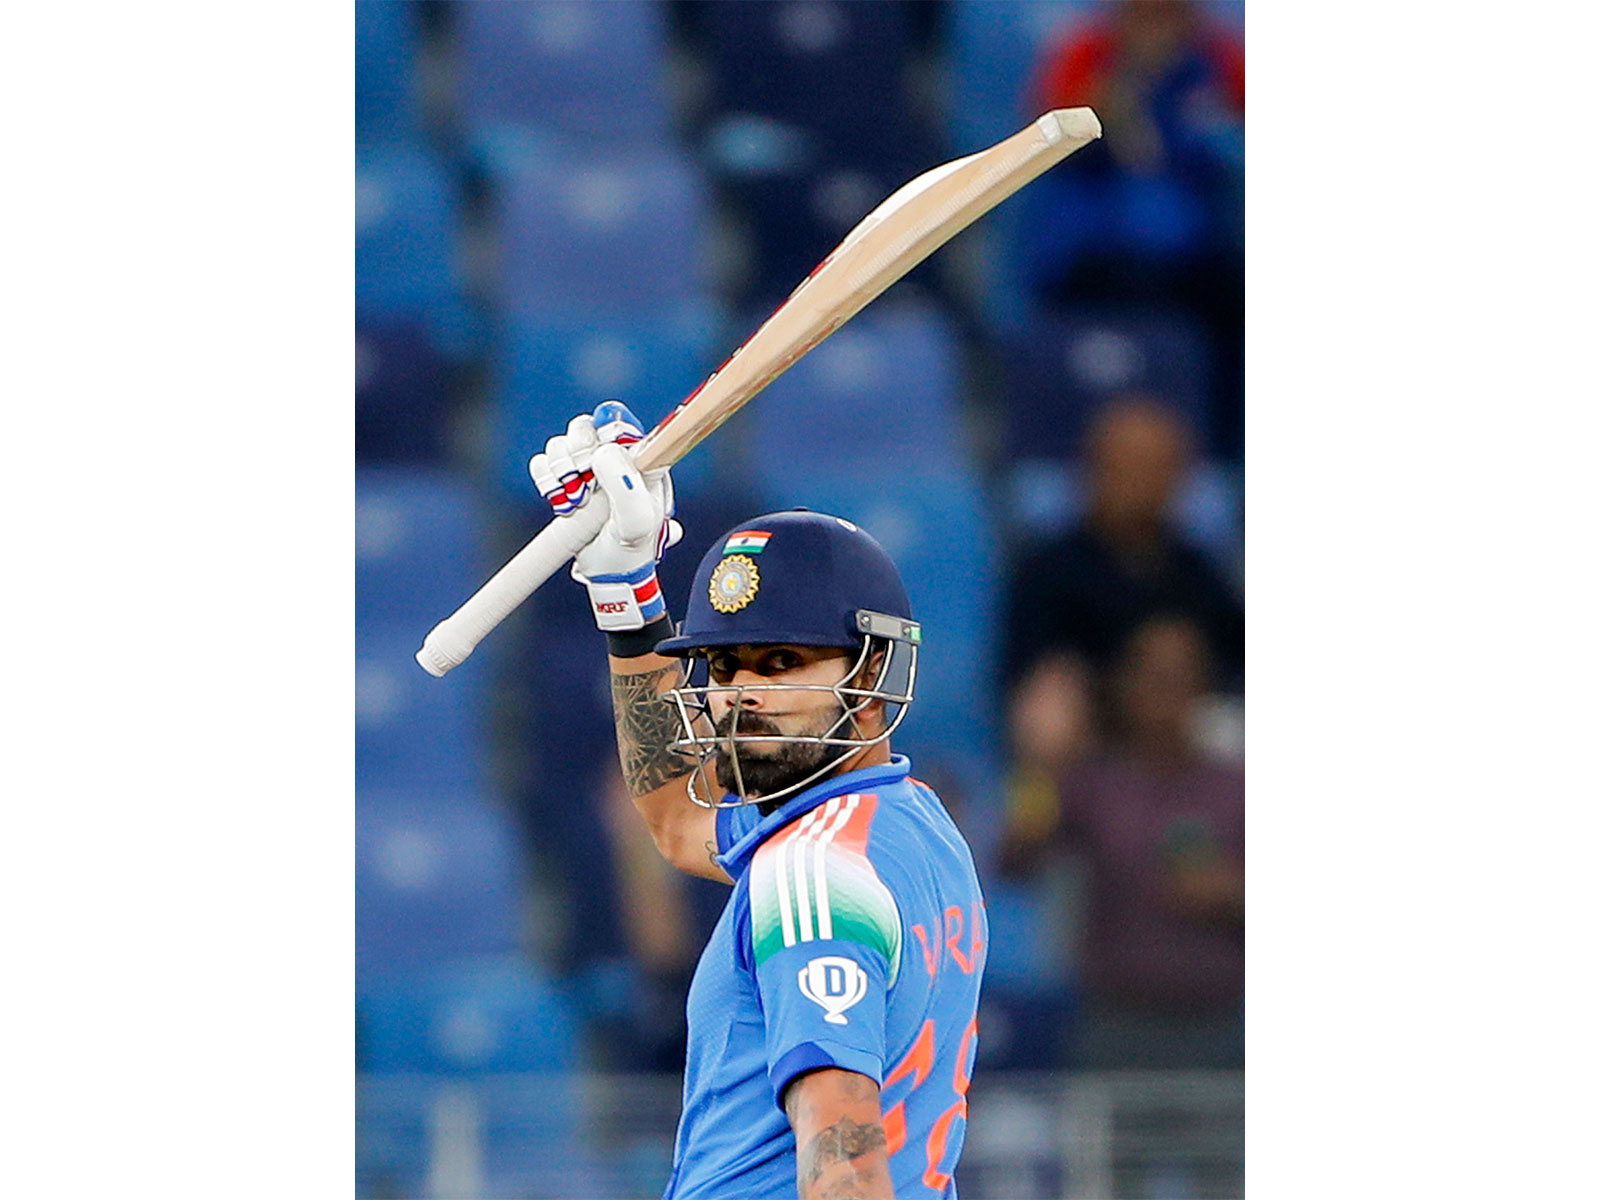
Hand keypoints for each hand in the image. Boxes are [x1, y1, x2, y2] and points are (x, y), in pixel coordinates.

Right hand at [528, 401, 681, 630]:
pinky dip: (545, 478)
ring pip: (561, 444)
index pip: (619, 422)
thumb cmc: (632, 549)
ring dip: (560, 470)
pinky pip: (543, 462)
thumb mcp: (638, 522)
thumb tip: (603, 452)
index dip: (603, 431)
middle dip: (577, 453)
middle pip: (585, 427)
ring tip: (574, 500)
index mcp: (640, 460)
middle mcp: (614, 459)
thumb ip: (626, 487)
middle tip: (583, 483)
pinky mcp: (565, 482)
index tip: (596, 455)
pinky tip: (559, 499)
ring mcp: (588, 470)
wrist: (610, 574)